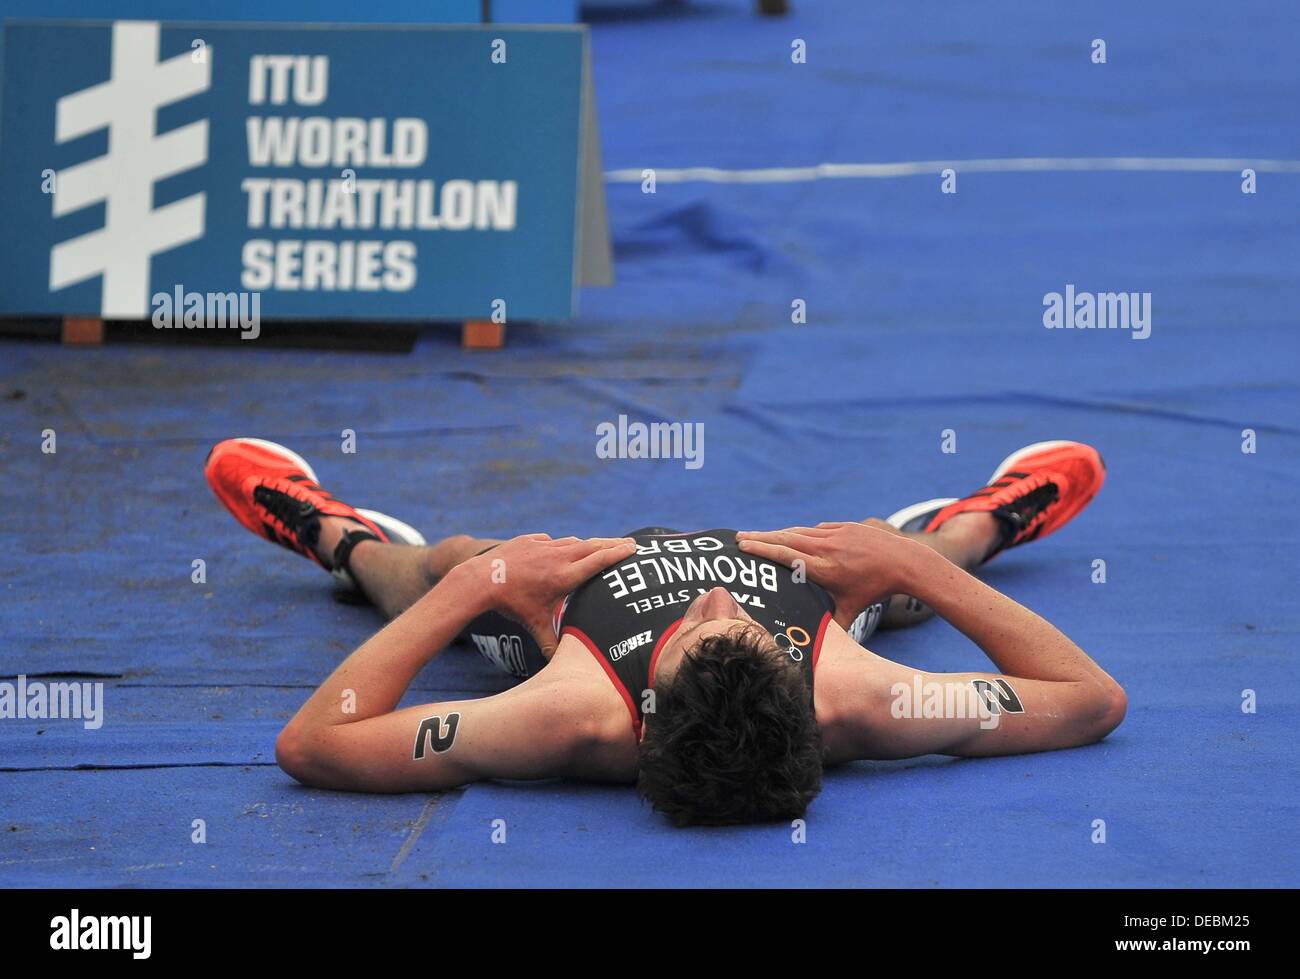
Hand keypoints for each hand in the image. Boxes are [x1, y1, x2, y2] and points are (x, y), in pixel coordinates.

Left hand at [464, 533, 636, 655]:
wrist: (482, 580)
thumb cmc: (512, 604)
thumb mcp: (534, 625)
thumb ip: (551, 644)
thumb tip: (561, 667)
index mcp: (565, 576)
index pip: (599, 560)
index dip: (618, 553)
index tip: (633, 548)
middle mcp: (558, 557)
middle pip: (593, 546)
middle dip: (613, 544)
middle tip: (629, 542)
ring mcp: (543, 545)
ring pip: (572, 542)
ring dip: (588, 544)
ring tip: (600, 546)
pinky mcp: (529, 540)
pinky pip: (550, 541)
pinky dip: (561, 545)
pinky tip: (562, 548)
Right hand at [736, 521, 925, 624]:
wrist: (904, 562)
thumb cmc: (874, 591)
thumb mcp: (851, 610)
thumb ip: (832, 627)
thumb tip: (817, 652)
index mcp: (823, 568)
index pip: (785, 554)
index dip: (761, 549)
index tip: (742, 545)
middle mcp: (825, 548)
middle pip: (784, 538)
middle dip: (759, 538)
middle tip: (737, 538)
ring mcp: (834, 533)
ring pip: (798, 532)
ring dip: (777, 534)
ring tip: (758, 537)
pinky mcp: (843, 526)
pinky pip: (815, 530)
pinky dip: (800, 533)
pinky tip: (791, 537)